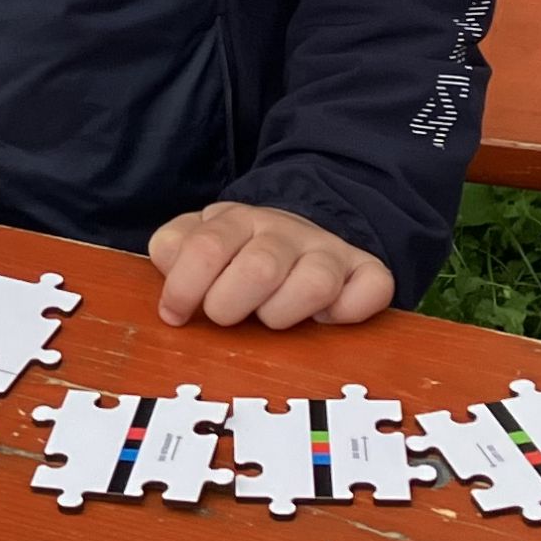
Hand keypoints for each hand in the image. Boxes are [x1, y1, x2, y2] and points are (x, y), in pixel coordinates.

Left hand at [150, 202, 394, 329]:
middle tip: (225, 317)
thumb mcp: (200, 241)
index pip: (206, 248)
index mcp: (237, 221)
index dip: (184, 288)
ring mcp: (328, 251)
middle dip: (230, 305)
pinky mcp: (366, 271)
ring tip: (270, 318)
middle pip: (259, 268)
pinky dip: (348, 310)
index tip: (175, 314)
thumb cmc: (241, 251)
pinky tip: (326, 319)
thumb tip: (169, 262)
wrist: (303, 229)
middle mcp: (285, 231)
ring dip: (283, 313)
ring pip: (315, 282)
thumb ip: (174, 248)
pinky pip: (370, 289)